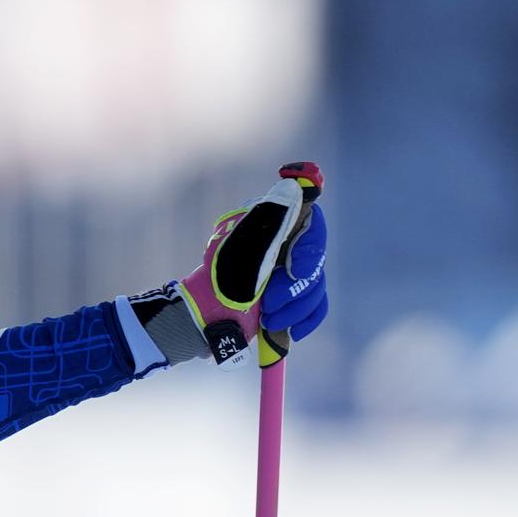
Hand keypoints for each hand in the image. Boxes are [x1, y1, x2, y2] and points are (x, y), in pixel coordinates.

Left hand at [181, 162, 328, 364]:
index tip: (294, 270)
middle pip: (315, 262)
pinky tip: (293, 330)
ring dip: (296, 307)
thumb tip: (293, 185)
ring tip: (268, 318)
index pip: (311, 226)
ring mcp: (291, 273)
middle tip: (269, 303)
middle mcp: (288, 247)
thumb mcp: (238, 245)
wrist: (202, 312)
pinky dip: (307, 318)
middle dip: (294, 288)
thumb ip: (267, 220)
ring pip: (315, 287)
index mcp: (276, 228)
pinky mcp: (293, 299)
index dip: (309, 249)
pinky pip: (315, 306)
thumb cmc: (217, 275)